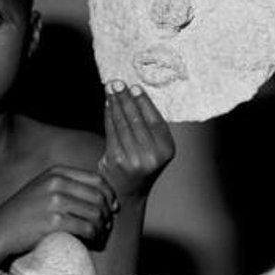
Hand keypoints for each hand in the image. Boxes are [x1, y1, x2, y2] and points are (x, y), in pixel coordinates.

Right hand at [0, 165, 117, 256]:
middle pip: (99, 198)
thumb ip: (66, 185)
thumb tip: (102, 194)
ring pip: (95, 214)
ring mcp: (54, 201)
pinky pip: (87, 228)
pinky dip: (94, 237)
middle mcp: (56, 183)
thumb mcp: (42, 188)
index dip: (110, 195)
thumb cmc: (24, 213)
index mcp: (56, 172)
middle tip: (106, 226)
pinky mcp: (53, 221)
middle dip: (107, 214)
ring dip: (102, 227)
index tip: (113, 208)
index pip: (97, 180)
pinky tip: (92, 241)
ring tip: (100, 235)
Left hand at [99, 81, 174, 201]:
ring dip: (115, 103)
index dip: (144, 102)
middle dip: (125, 98)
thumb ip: (150, 127)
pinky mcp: (116, 159)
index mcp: (166, 150)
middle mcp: (152, 155)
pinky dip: (108, 115)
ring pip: (122, 124)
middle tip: (117, 82)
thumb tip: (134, 94)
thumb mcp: (155, 148)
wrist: (128, 191)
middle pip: (136, 119)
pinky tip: (107, 105)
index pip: (154, 120)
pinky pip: (111, 131)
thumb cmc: (142, 163)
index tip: (134, 87)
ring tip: (110, 89)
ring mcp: (133, 158)